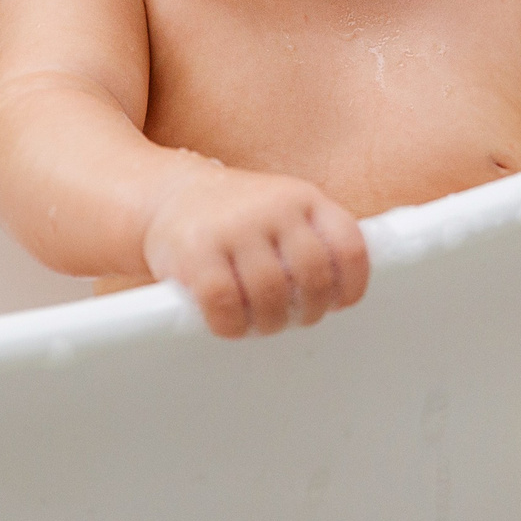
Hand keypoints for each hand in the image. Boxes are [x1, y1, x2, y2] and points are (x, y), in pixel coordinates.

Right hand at [140, 167, 369, 337]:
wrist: (168, 195)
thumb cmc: (237, 218)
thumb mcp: (282, 212)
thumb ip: (312, 243)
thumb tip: (339, 300)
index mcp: (304, 198)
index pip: (349, 247)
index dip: (352, 286)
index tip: (338, 304)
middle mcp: (273, 207)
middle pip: (314, 277)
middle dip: (309, 310)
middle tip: (294, 318)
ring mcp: (234, 227)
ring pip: (271, 295)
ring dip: (270, 323)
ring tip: (262, 322)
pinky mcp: (196, 251)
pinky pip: (225, 304)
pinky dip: (232, 325)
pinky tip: (230, 322)